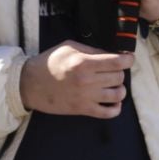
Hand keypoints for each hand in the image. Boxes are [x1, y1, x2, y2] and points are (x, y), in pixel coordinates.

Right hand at [19, 41, 133, 118]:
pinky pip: (108, 113)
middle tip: (114, 71)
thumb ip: (92, 50)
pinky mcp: (82, 110)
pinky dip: (116, 108)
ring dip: (119, 89)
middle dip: (120, 73)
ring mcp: (86, 97)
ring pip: (117, 95)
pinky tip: (114, 102)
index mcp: (84, 63)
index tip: (128, 58)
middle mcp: (87, 81)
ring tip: (113, 85)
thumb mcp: (69, 47)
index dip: (127, 59)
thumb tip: (111, 54)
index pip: (117, 62)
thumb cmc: (49, 63)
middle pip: (119, 77)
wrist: (30, 84)